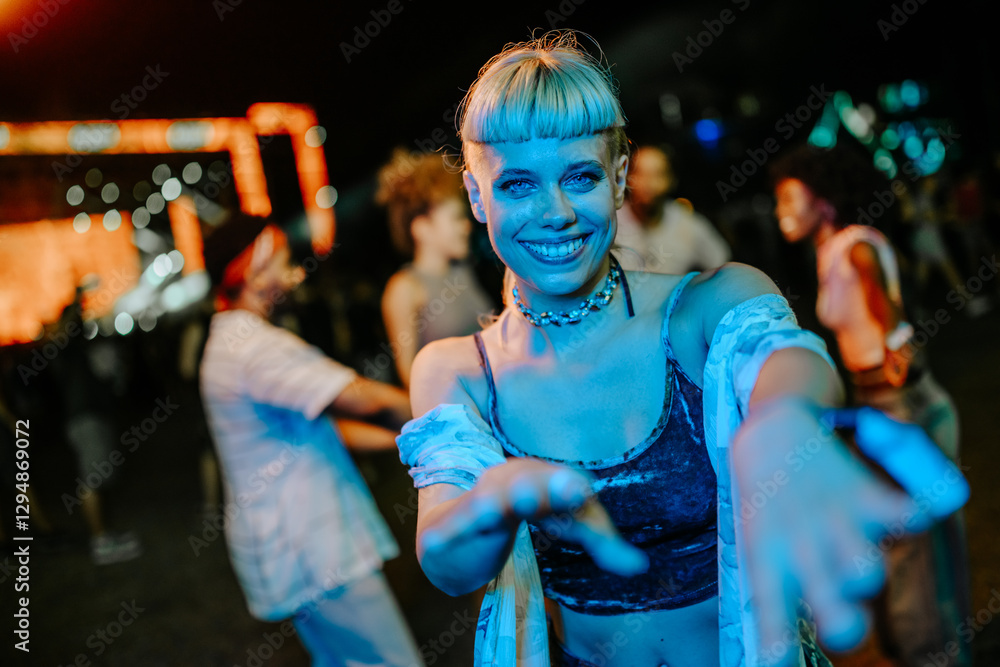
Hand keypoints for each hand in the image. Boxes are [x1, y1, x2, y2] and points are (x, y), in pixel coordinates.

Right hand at [421, 458, 647, 576]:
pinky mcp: (452, 527)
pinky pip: (450, 528)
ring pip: (491, 500)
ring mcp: (480, 502)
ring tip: (498, 509)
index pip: (562, 485)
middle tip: (552, 493)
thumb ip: (604, 544)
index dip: (567, 488)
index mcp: (542, 478)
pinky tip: (437, 542)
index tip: (578, 491)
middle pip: (527, 483)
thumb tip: (640, 566)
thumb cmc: (526, 517)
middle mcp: (510, 482)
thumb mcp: (571, 525)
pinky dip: (447, 533)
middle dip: (539, 487)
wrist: (459, 527)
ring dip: (496, 503)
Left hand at [733, 400, 935, 662]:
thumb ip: (779, 591)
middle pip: (833, 605)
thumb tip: (782, 650)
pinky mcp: (866, 495)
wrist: (772, 434)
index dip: (778, 639)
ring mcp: (834, 521)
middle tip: (845, 627)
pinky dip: (922, 516)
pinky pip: (910, 515)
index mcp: (770, 561)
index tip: (777, 659)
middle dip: (846, 626)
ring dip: (867, 573)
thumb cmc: (769, 503)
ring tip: (859, 565)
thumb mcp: (761, 544)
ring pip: (864, 569)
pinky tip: (913, 512)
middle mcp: (803, 546)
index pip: (771, 610)